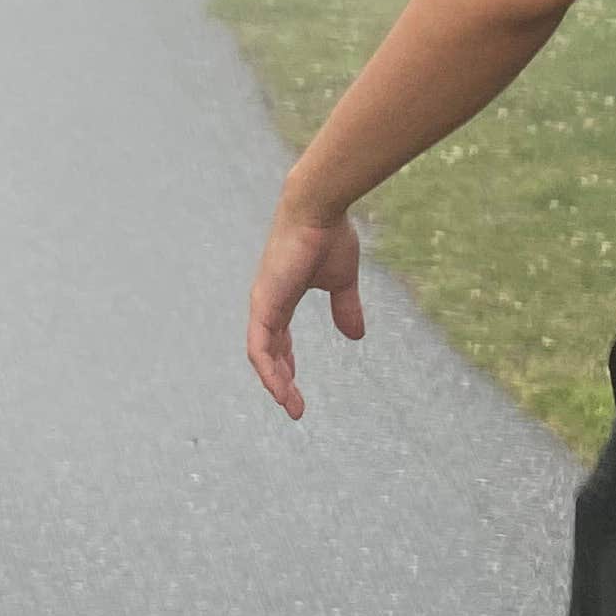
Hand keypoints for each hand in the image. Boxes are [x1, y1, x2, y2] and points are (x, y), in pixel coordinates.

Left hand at [246, 200, 365, 417]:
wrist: (318, 209)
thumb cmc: (328, 236)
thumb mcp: (341, 281)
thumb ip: (345, 306)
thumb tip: (356, 336)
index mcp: (282, 297)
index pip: (278, 338)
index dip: (286, 364)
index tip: (295, 388)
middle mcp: (268, 302)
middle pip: (269, 351)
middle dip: (281, 380)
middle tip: (295, 406)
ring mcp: (263, 304)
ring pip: (262, 355)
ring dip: (276, 383)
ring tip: (290, 406)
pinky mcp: (263, 304)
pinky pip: (259, 347)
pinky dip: (268, 371)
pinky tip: (281, 390)